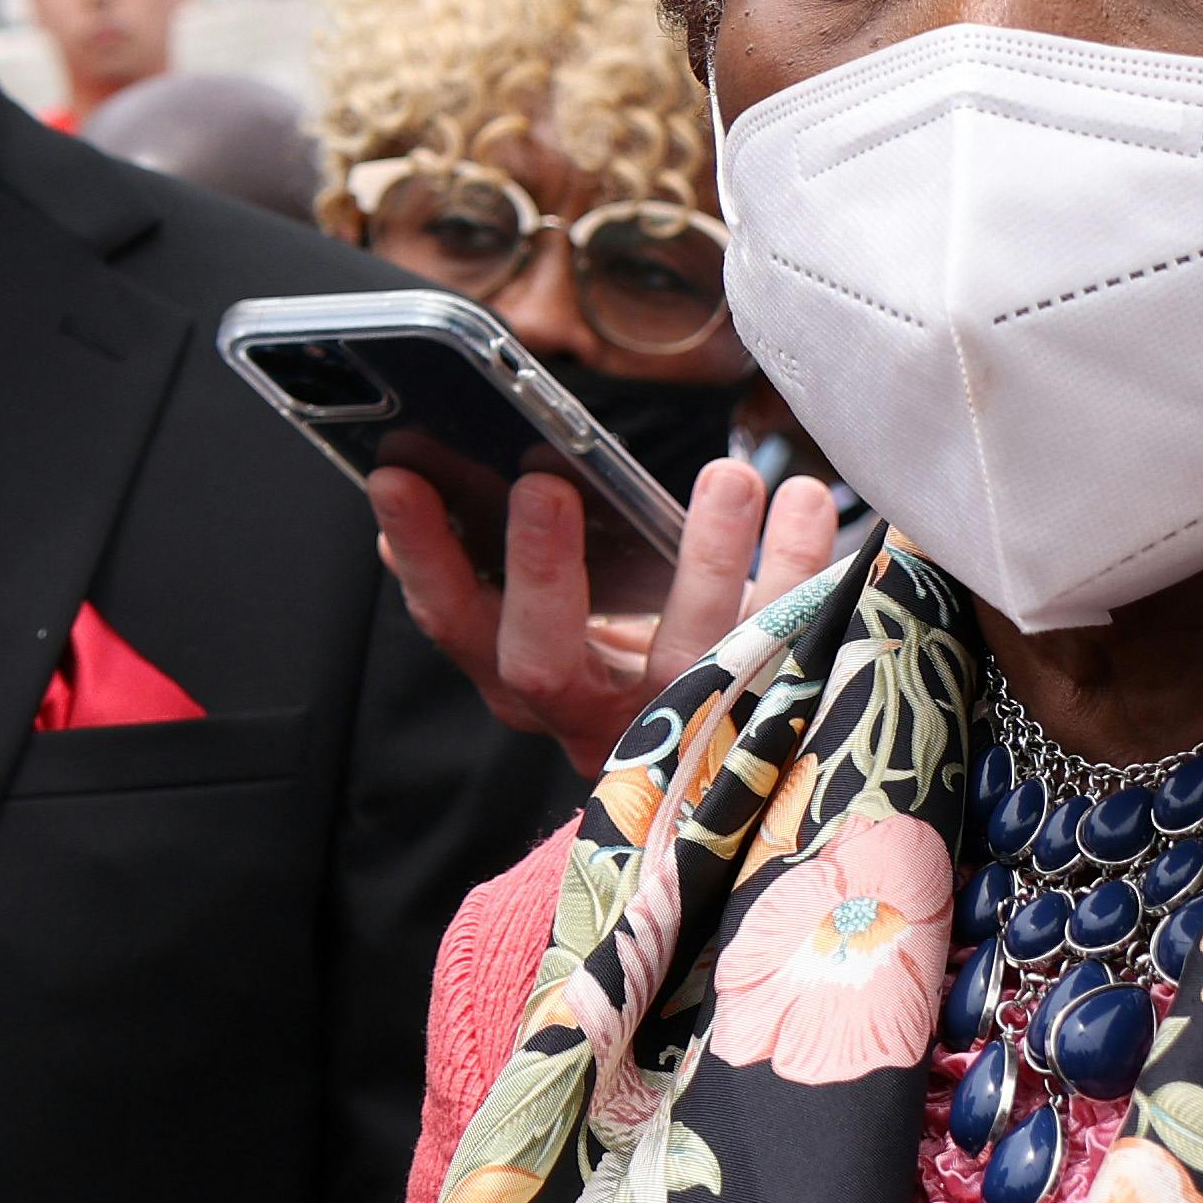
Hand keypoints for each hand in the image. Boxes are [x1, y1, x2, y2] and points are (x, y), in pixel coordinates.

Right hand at [371, 451, 838, 756]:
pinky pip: (782, 645)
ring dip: (705, 558)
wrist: (743, 732)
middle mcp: (585, 716)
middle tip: (542, 483)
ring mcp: (673, 727)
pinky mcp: (759, 718)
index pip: (454, 622)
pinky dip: (796, 567)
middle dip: (537, 570)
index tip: (400, 476)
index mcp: (524, 678)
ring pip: (685, 657)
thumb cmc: (645, 641)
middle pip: (541, 663)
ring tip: (729, 477)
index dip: (423, 556)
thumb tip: (428, 471)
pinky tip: (802, 500)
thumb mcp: (570, 611)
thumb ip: (509, 561)